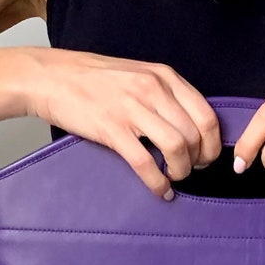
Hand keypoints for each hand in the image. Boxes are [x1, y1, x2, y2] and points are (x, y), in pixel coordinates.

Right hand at [25, 48, 221, 199]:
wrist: (51, 77)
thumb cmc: (93, 78)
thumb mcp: (139, 74)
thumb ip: (165, 94)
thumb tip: (190, 126)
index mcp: (164, 76)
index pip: (207, 115)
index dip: (212, 143)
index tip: (206, 156)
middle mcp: (153, 90)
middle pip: (195, 135)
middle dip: (199, 160)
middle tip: (191, 170)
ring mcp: (132, 109)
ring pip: (177, 148)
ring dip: (181, 171)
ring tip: (175, 178)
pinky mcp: (112, 129)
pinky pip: (145, 163)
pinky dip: (158, 182)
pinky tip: (160, 190)